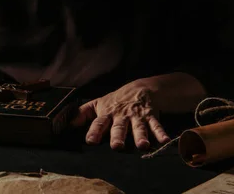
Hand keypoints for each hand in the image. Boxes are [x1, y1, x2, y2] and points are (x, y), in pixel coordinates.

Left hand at [71, 73, 205, 149]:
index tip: (90, 141)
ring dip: (141, 136)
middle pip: (119, 126)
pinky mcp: (150, 115)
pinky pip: (156, 124)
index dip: (94, 131)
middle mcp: (122, 116)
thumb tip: (68, 124)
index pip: (99, 123)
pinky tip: (165, 140)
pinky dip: (161, 132)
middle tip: (117, 146)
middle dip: (118, 136)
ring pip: (139, 127)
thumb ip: (83, 114)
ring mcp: (137, 116)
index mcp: (108, 113)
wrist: (139, 88)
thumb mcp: (98, 104)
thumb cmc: (115, 100)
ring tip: (143, 146)